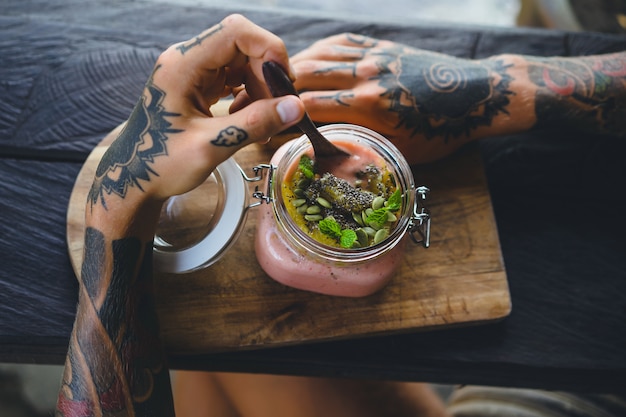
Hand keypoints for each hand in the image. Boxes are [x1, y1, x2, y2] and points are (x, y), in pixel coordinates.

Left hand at [89, 14, 304, 212]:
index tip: (284, 82)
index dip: (268, 50)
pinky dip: (248, 94)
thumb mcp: (211, 147)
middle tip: (277, 109)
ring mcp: (191, 71)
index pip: (236, 32)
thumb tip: (296, 107)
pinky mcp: (196, 84)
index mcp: (182, 65)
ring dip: (260, 86)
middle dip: (266, 73)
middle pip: (242, 45)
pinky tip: (247, 119)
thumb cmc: (161, 165)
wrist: (134, 179)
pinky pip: (232, 77)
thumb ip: (255, 123)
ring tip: (262, 120)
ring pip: (241, 61)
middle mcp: (186, 60)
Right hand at [290, 34, 516, 163]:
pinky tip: (306, 61)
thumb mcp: (399, 152)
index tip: (269, 129)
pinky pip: (338, 42)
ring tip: (277, 84)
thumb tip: (325, 155)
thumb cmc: (440, 131)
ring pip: (318, 55)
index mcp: (368, 106)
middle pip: (305, 76)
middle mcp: (365, 75)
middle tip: (262, 103)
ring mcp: (372, 57)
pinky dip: (316, 51)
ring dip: (292, 70)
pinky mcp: (379, 46)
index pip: (309, 108)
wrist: (476, 97)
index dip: (284, 120)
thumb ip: (360, 149)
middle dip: (278, 92)